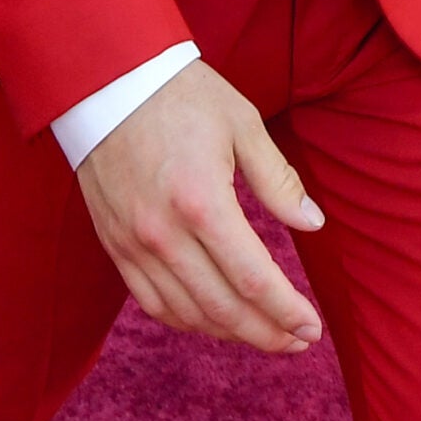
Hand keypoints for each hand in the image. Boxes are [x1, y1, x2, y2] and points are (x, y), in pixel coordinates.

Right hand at [77, 62, 323, 354]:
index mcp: (202, 200)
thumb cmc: (181, 95)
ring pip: (187, 314)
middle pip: (222, 308)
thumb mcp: (242, 123)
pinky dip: (186, 320)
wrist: (108, 80)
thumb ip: (278, 180)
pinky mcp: (115, 245)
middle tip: (297, 340)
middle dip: (266, 333)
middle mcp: (164, 233)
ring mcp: (134, 244)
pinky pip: (151, 302)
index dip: (285, 312)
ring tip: (263, 332)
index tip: (311, 327)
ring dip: (229, 333)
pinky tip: (212, 318)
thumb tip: (312, 224)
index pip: (252, 279)